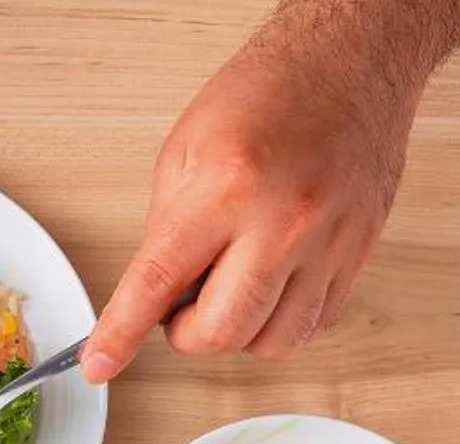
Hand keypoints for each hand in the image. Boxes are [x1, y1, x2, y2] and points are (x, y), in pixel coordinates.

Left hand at [82, 18, 418, 379]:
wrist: (352, 62)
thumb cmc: (267, 94)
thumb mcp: (184, 152)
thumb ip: (166, 231)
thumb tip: (152, 296)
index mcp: (226, 190)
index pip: (157, 285)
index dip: (120, 335)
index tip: (99, 364)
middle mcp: (283, 221)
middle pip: (222, 332)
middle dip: (186, 335)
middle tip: (180, 304)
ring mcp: (330, 240)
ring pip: (273, 341)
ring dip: (237, 330)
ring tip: (228, 287)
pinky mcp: (360, 251)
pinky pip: (314, 323)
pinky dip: (281, 319)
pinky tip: (268, 284)